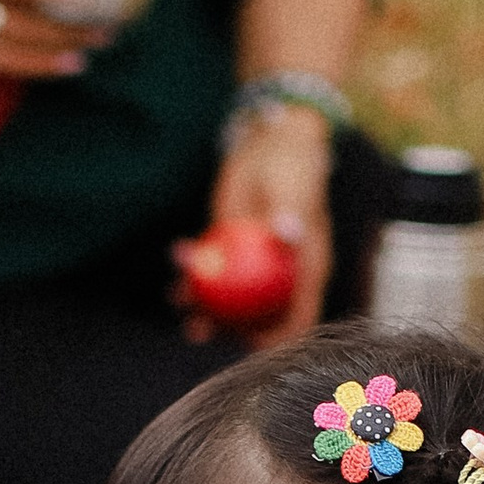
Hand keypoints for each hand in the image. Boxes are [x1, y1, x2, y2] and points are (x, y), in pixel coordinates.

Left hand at [201, 107, 333, 346]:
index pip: (297, 318)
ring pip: (228, 300)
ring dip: (202, 304)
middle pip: (256, 319)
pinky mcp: (232, 251)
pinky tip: (176, 267)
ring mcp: (255, 266)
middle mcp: (281, 275)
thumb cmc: (292, 162)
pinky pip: (211, 272)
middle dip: (227, 329)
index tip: (245, 342)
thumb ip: (291, 212)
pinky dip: (193, 273)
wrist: (272, 141)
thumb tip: (289, 234)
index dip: (276, 340)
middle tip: (198, 327)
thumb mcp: (293, 187)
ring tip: (179, 297)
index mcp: (306, 271)